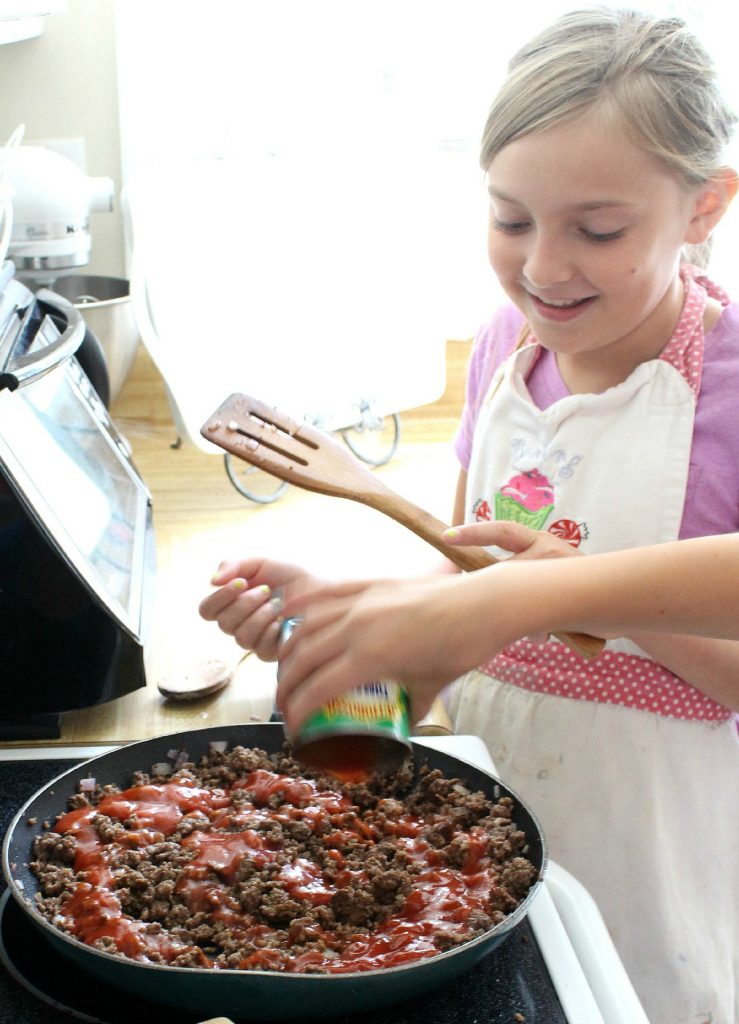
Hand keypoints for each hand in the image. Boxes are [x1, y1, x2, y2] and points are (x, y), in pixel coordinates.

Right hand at [198, 557, 318, 659]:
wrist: (323, 591)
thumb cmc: (292, 577)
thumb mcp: (263, 563)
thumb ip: (235, 565)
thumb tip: (213, 580)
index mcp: (232, 603)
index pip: (207, 610)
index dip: (219, 597)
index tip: (240, 582)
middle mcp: (238, 624)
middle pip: (223, 623)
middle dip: (244, 604)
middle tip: (266, 590)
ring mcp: (254, 640)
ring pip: (241, 636)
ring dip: (260, 616)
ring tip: (278, 603)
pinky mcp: (270, 653)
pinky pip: (260, 647)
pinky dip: (271, 630)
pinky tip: (283, 619)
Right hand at [277, 572, 494, 731]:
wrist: (484, 603)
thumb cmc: (462, 647)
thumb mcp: (432, 688)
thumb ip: (409, 709)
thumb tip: (399, 729)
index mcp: (370, 657)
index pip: (317, 688)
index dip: (298, 711)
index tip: (292, 728)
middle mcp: (356, 626)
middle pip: (303, 657)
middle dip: (286, 684)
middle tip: (284, 703)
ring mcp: (361, 600)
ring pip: (307, 624)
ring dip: (289, 647)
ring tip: (286, 666)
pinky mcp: (371, 582)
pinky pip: (326, 592)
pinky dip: (304, 605)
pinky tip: (291, 614)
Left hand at [445, 520, 579, 642]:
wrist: (622, 600)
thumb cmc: (577, 586)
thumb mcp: (550, 569)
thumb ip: (524, 575)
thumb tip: (488, 587)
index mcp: (539, 541)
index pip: (502, 532)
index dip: (474, 533)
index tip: (447, 536)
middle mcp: (550, 550)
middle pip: (504, 569)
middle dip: (489, 588)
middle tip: (470, 599)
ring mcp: (560, 574)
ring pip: (520, 596)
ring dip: (522, 617)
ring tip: (535, 624)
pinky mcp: (570, 601)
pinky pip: (539, 622)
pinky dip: (539, 632)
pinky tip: (549, 633)